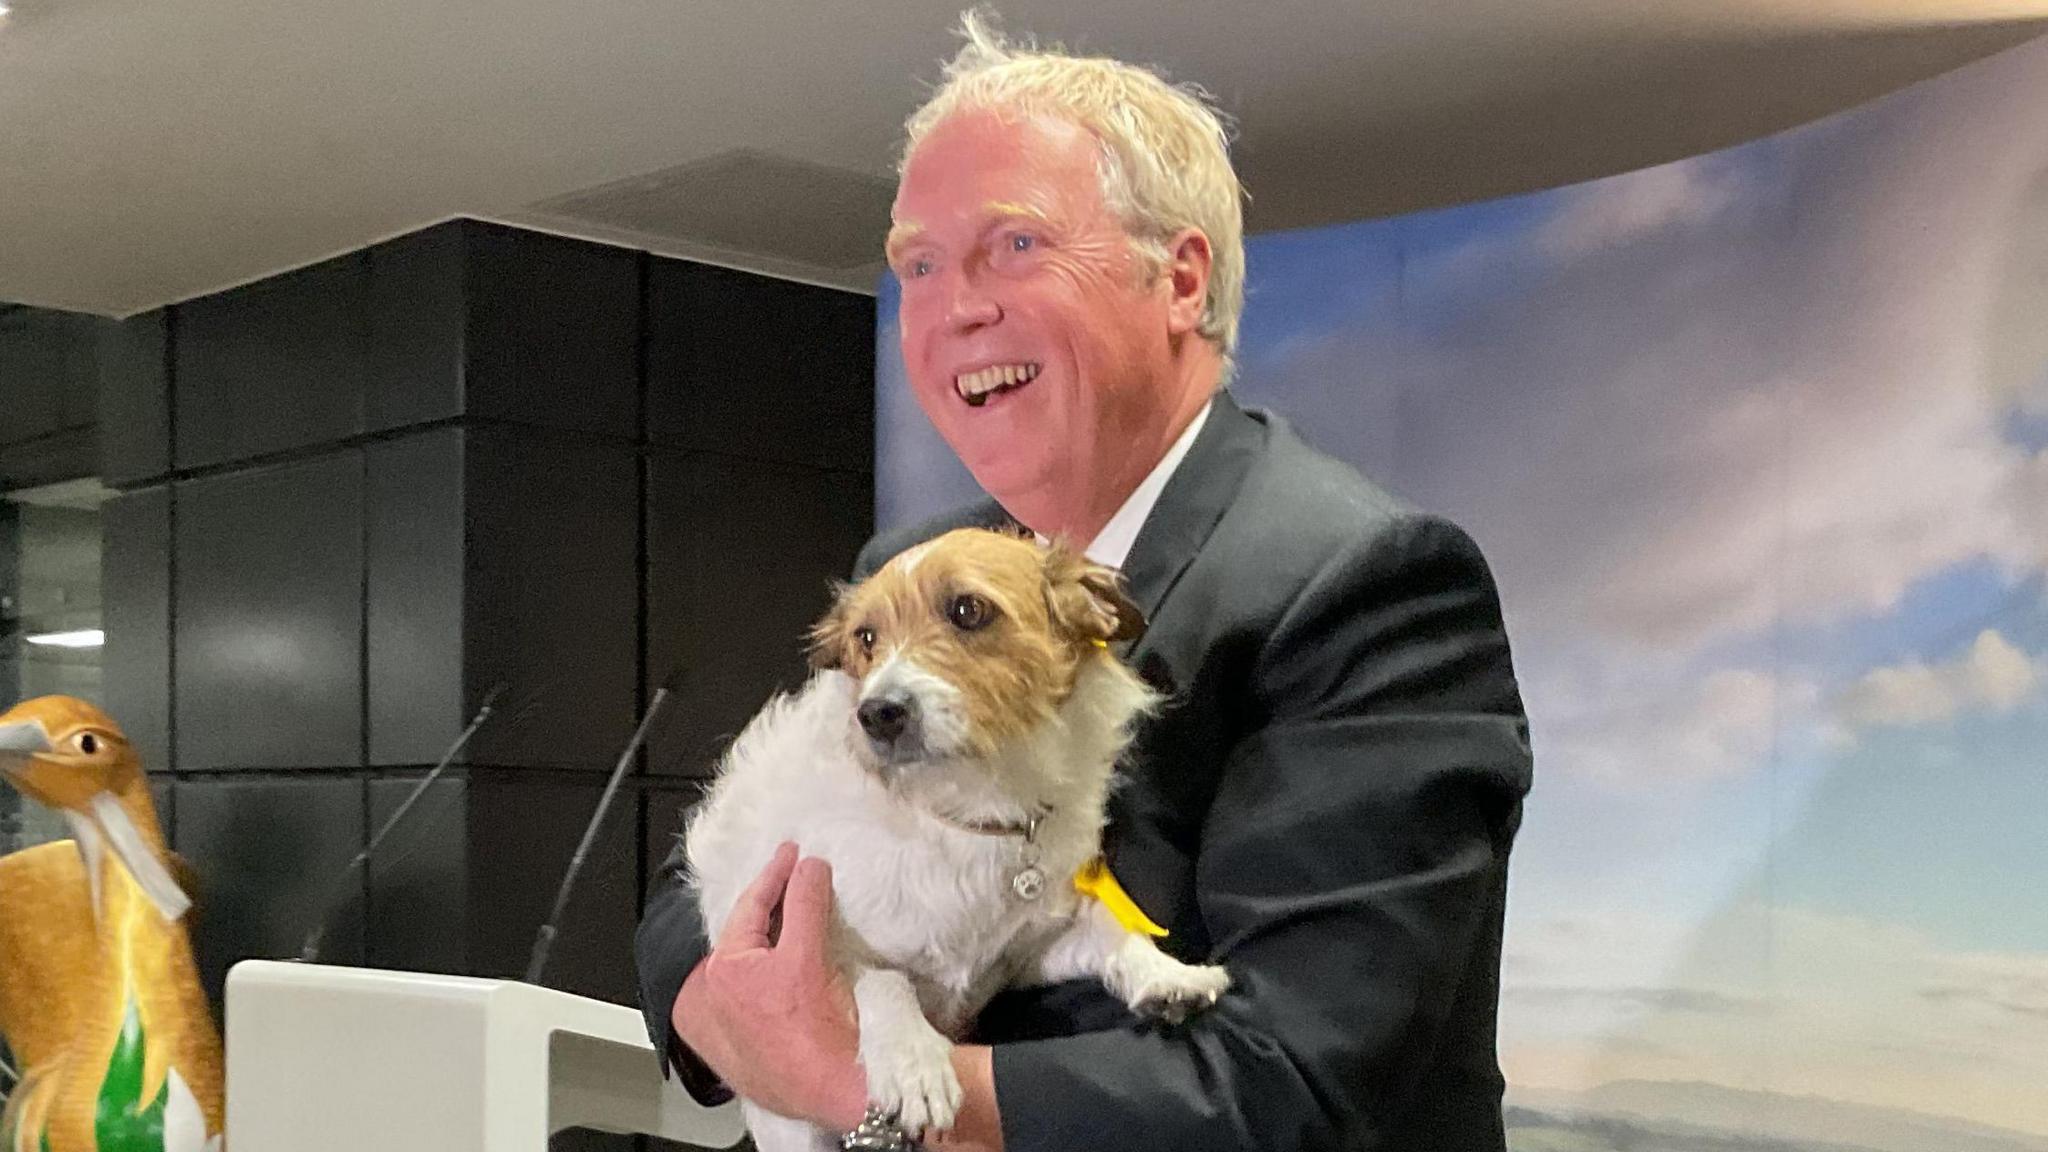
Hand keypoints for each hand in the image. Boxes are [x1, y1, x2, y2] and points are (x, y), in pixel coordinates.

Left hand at [672, 842, 866, 1128]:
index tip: (791, 854)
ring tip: (788, 912)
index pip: (750, 907)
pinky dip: (770, 968)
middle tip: (789, 875)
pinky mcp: (749, 1043)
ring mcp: (731, 1023)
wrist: (838, 1093)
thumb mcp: (810, 957)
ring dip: (768, 936)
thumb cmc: (820, 1039)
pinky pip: (755, 992)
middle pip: (745, 934)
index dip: (775, 874)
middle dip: (768, 904)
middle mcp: (718, 998)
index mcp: (725, 972)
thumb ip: (805, 904)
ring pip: (748, 963)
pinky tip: (786, 962)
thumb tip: (808, 868)